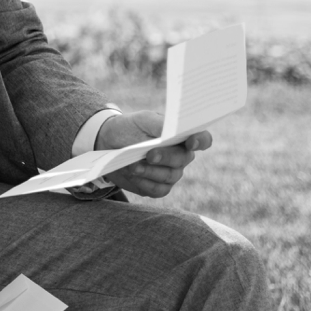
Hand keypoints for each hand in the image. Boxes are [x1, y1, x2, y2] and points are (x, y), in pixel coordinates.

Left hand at [95, 110, 210, 198]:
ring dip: (150, 171)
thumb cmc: (129, 128)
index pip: (202, 139)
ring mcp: (171, 173)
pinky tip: (132, 174)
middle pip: (183, 159)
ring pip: (170, 176)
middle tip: (149, 155)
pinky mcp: (158, 187)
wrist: (107, 144)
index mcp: (182, 136)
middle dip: (166, 157)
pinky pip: (158, 190)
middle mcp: (181, 156)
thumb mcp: (143, 120)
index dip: (201, 141)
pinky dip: (144, 182)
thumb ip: (160, 124)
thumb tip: (173, 130)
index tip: (190, 142)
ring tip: (133, 165)